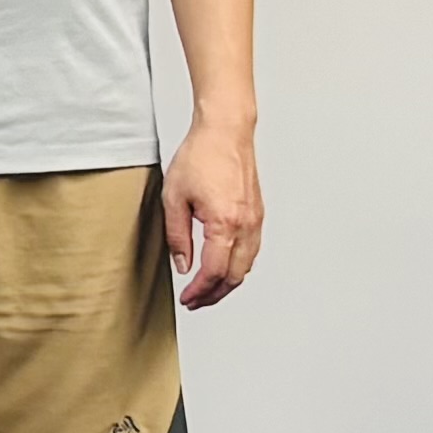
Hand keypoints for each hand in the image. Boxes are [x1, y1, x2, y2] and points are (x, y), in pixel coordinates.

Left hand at [164, 114, 264, 306]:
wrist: (225, 132)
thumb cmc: (200, 156)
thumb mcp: (174, 197)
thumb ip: (177, 236)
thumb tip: (183, 265)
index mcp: (224, 223)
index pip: (213, 271)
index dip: (199, 291)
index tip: (187, 299)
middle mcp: (246, 225)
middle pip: (235, 276)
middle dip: (215, 294)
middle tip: (196, 301)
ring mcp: (256, 220)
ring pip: (247, 265)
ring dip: (228, 282)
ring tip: (208, 290)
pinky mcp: (258, 214)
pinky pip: (252, 250)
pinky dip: (239, 265)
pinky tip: (224, 266)